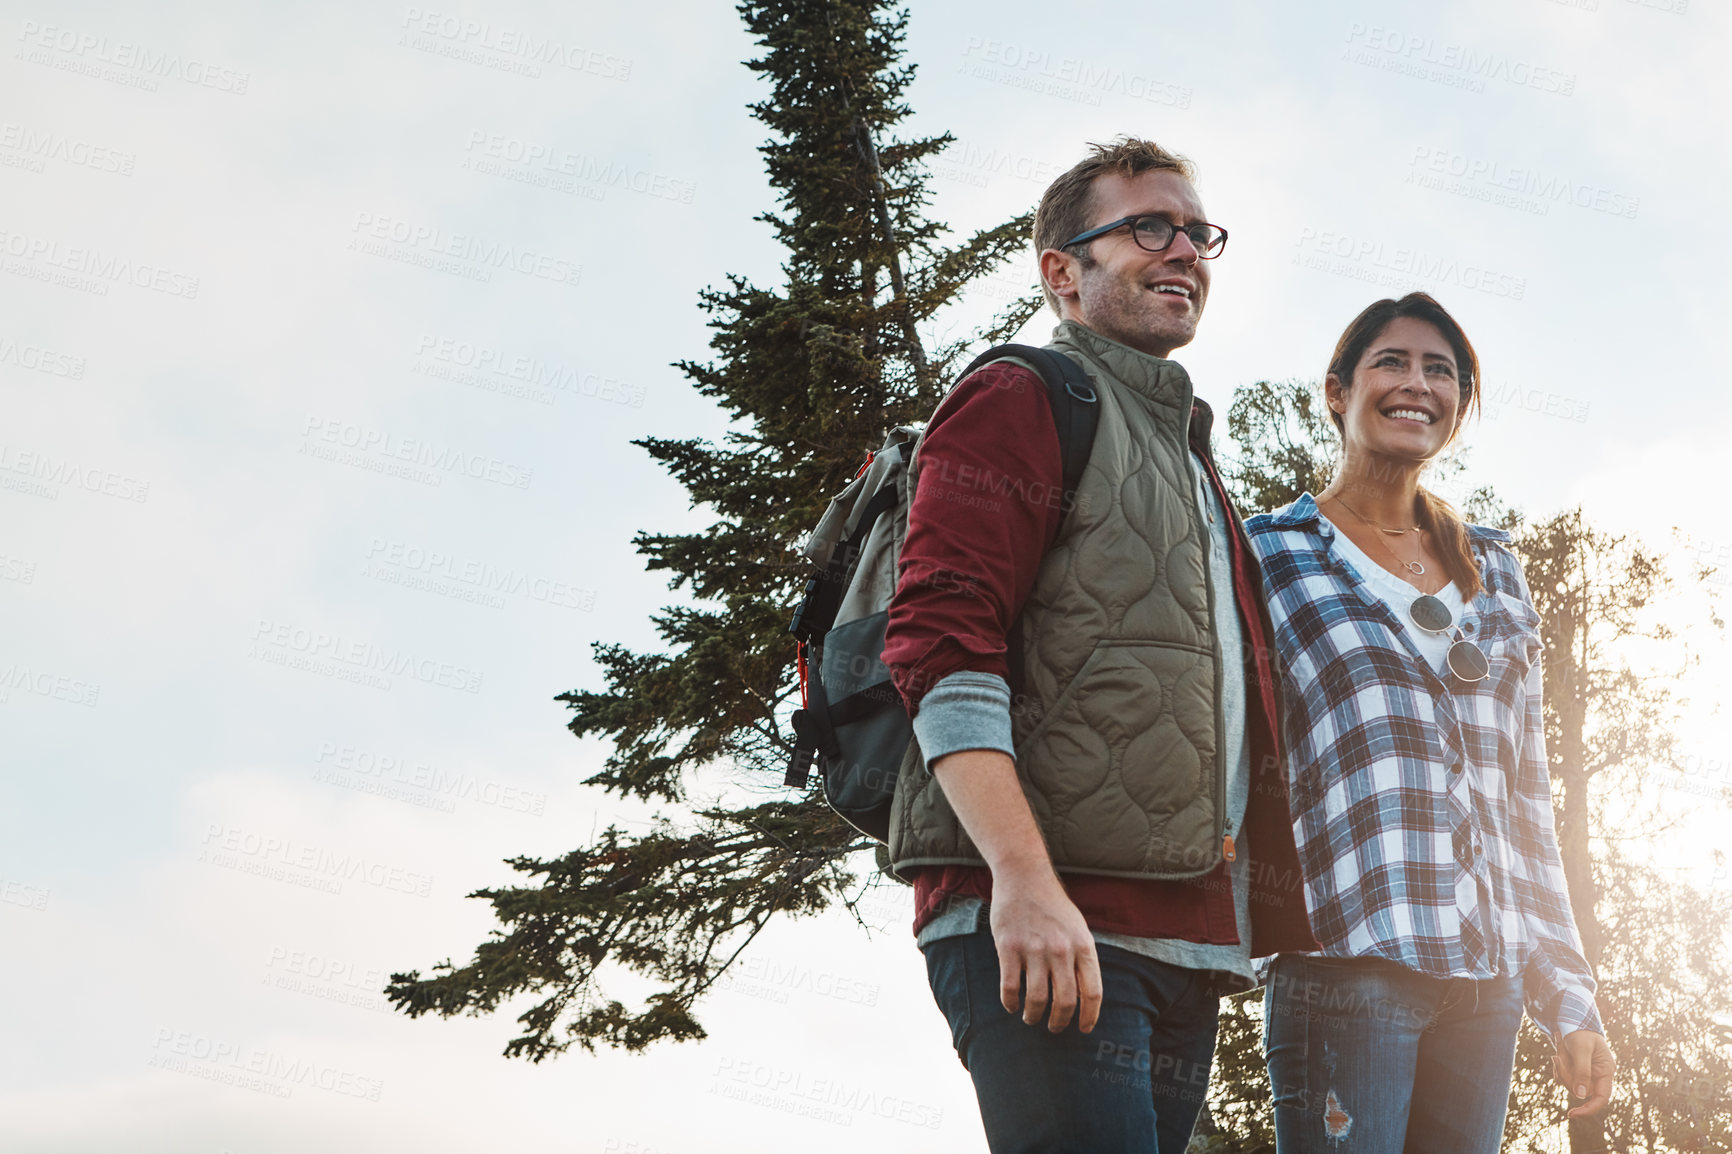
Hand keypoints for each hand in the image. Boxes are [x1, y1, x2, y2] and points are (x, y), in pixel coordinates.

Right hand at [988, 866, 1102, 1033]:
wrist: (1024, 875)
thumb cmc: (1053, 905)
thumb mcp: (1078, 927)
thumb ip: (1082, 957)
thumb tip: (1084, 996)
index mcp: (1083, 945)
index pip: (1092, 992)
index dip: (1089, 1017)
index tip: (1083, 1029)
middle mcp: (1061, 949)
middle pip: (1065, 1001)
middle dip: (1059, 1022)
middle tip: (1054, 1028)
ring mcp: (1034, 949)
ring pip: (1037, 999)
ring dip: (1034, 1016)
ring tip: (1031, 1018)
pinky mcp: (1009, 947)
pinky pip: (1010, 987)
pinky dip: (1010, 1003)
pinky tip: (1012, 1005)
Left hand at [1553, 1029, 1614, 1117]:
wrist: (1571, 1020)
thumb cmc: (1580, 1032)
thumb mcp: (1581, 1049)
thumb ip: (1582, 1071)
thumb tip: (1580, 1096)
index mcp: (1606, 1071)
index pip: (1601, 1097)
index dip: (1589, 1108)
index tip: (1572, 1113)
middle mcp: (1597, 1075)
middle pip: (1579, 1090)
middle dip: (1566, 1076)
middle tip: (1557, 1057)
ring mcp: (1586, 1074)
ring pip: (1570, 1084)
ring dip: (1561, 1069)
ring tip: (1559, 1050)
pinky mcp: (1576, 1071)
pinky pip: (1563, 1077)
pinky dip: (1558, 1067)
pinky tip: (1558, 1054)